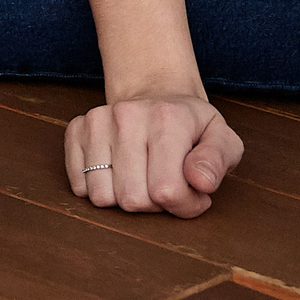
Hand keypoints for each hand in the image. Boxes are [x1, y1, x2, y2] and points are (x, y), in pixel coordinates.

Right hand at [65, 93, 243, 216]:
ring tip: (143, 180)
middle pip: (132, 199)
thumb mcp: (223, 139)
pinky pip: (79, 185)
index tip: (195, 193)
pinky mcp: (76, 129)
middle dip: (155, 205)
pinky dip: (99, 189)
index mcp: (167, 118)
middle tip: (167, 185)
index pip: (167, 191)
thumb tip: (201, 183)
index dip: (185, 205)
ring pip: (102, 196)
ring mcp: (97, 121)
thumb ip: (217, 161)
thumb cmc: (192, 126)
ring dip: (125, 199)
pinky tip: (119, 174)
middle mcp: (126, 115)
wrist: (157, 94)